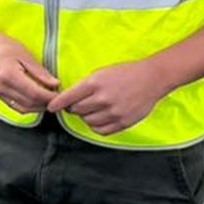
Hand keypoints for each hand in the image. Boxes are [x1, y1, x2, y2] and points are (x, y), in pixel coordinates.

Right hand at [0, 31, 59, 113]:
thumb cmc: (3, 45)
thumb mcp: (25, 54)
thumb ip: (40, 72)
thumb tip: (55, 84)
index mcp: (10, 75)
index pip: (35, 94)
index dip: (51, 97)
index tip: (61, 95)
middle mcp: (2, 88)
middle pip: (30, 103)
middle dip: (47, 103)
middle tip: (59, 98)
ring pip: (24, 108)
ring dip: (39, 107)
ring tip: (49, 99)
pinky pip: (16, 107)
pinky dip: (29, 107)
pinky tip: (36, 101)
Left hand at [51, 61, 172, 136]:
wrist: (152, 79)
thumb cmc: (125, 73)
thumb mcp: (102, 73)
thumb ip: (86, 86)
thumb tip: (69, 99)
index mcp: (95, 83)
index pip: (69, 97)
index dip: (57, 104)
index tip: (51, 108)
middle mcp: (103, 98)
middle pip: (76, 111)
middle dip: (74, 108)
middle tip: (78, 104)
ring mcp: (113, 112)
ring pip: (88, 121)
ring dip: (86, 117)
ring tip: (93, 109)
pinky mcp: (122, 122)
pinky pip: (101, 130)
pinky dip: (97, 126)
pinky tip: (100, 117)